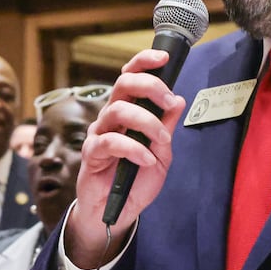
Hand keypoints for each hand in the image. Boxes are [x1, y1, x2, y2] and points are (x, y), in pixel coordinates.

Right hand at [64, 49, 186, 269]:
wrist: (117, 211)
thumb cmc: (136, 179)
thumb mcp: (161, 153)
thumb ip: (167, 126)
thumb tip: (178, 99)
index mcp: (127, 111)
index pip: (130, 77)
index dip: (144, 62)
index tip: (164, 58)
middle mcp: (111, 117)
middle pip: (122, 84)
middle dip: (150, 86)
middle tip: (168, 101)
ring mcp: (99, 133)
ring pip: (118, 110)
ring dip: (147, 122)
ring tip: (162, 140)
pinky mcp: (91, 153)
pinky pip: (111, 141)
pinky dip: (134, 149)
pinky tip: (146, 160)